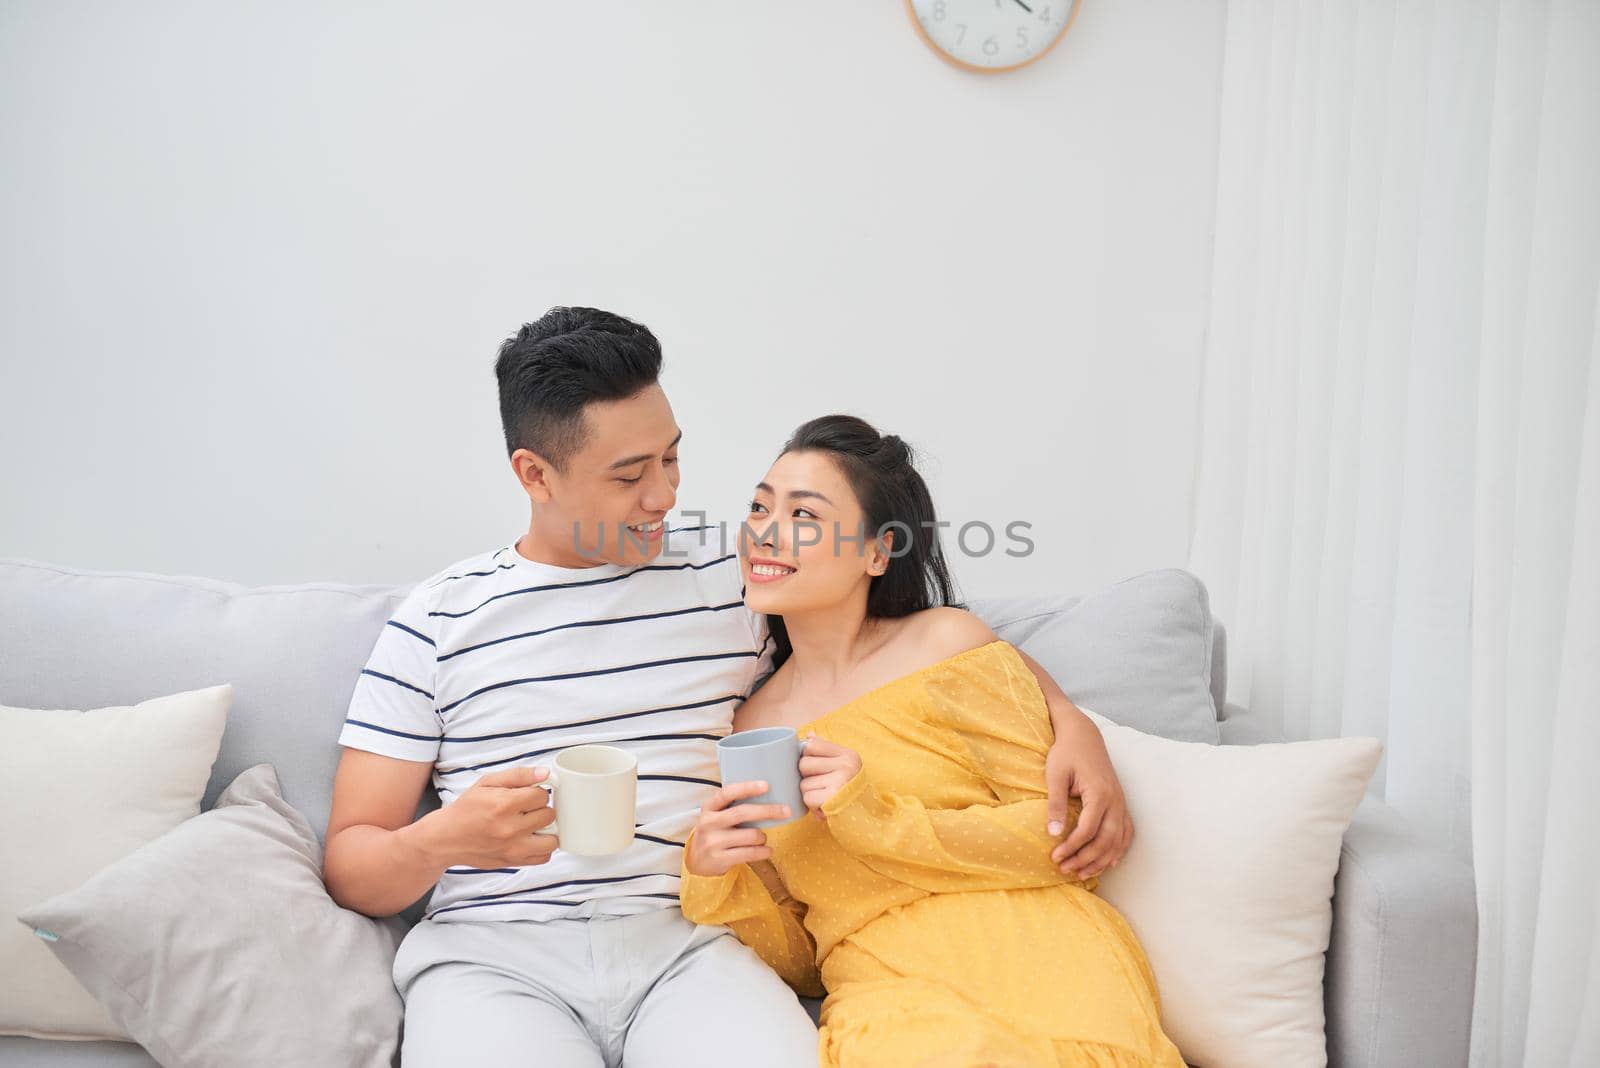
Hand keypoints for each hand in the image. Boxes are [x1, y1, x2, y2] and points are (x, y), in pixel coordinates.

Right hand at [423, 765, 559, 869]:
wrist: (446, 838)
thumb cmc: (466, 809)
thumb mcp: (487, 783)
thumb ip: (518, 775)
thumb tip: (545, 773)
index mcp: (503, 805)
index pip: (541, 795)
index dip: (536, 792)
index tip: (527, 795)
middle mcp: (510, 829)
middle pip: (549, 815)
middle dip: (540, 809)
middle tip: (527, 809)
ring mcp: (513, 849)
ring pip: (552, 840)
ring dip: (547, 830)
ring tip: (533, 825)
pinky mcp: (513, 862)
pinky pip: (544, 857)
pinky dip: (542, 848)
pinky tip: (531, 839)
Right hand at [685, 780, 791, 876]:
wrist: (697, 860)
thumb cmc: (715, 832)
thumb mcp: (717, 815)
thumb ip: (733, 805)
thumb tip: (767, 795)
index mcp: (709, 807)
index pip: (727, 793)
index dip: (747, 788)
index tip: (766, 785)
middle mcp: (709, 823)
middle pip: (742, 813)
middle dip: (768, 811)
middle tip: (786, 811)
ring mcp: (713, 841)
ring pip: (750, 835)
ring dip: (763, 836)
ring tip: (762, 838)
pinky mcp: (720, 858)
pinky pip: (749, 853)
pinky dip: (763, 851)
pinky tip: (768, 850)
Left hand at [798, 735, 861, 819]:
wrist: (869, 817)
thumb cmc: (850, 790)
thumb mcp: (843, 766)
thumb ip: (825, 750)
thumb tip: (809, 734)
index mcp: (847, 754)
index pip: (811, 745)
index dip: (807, 757)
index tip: (815, 768)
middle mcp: (846, 765)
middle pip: (804, 764)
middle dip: (807, 778)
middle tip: (821, 786)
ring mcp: (840, 781)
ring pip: (804, 784)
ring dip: (810, 795)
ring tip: (825, 798)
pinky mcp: (833, 798)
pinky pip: (807, 798)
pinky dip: (812, 806)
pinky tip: (824, 807)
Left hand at [1044, 732, 1133, 878]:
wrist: (1083, 735)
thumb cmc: (1066, 753)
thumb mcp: (1055, 775)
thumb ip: (1056, 804)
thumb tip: (1053, 833)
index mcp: (1099, 793)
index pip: (1087, 830)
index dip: (1071, 847)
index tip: (1054, 857)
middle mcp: (1115, 800)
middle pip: (1106, 840)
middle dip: (1085, 859)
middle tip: (1064, 869)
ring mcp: (1121, 803)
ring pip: (1118, 840)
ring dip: (1101, 860)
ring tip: (1081, 873)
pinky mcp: (1121, 803)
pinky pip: (1126, 833)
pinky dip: (1119, 850)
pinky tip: (1109, 863)